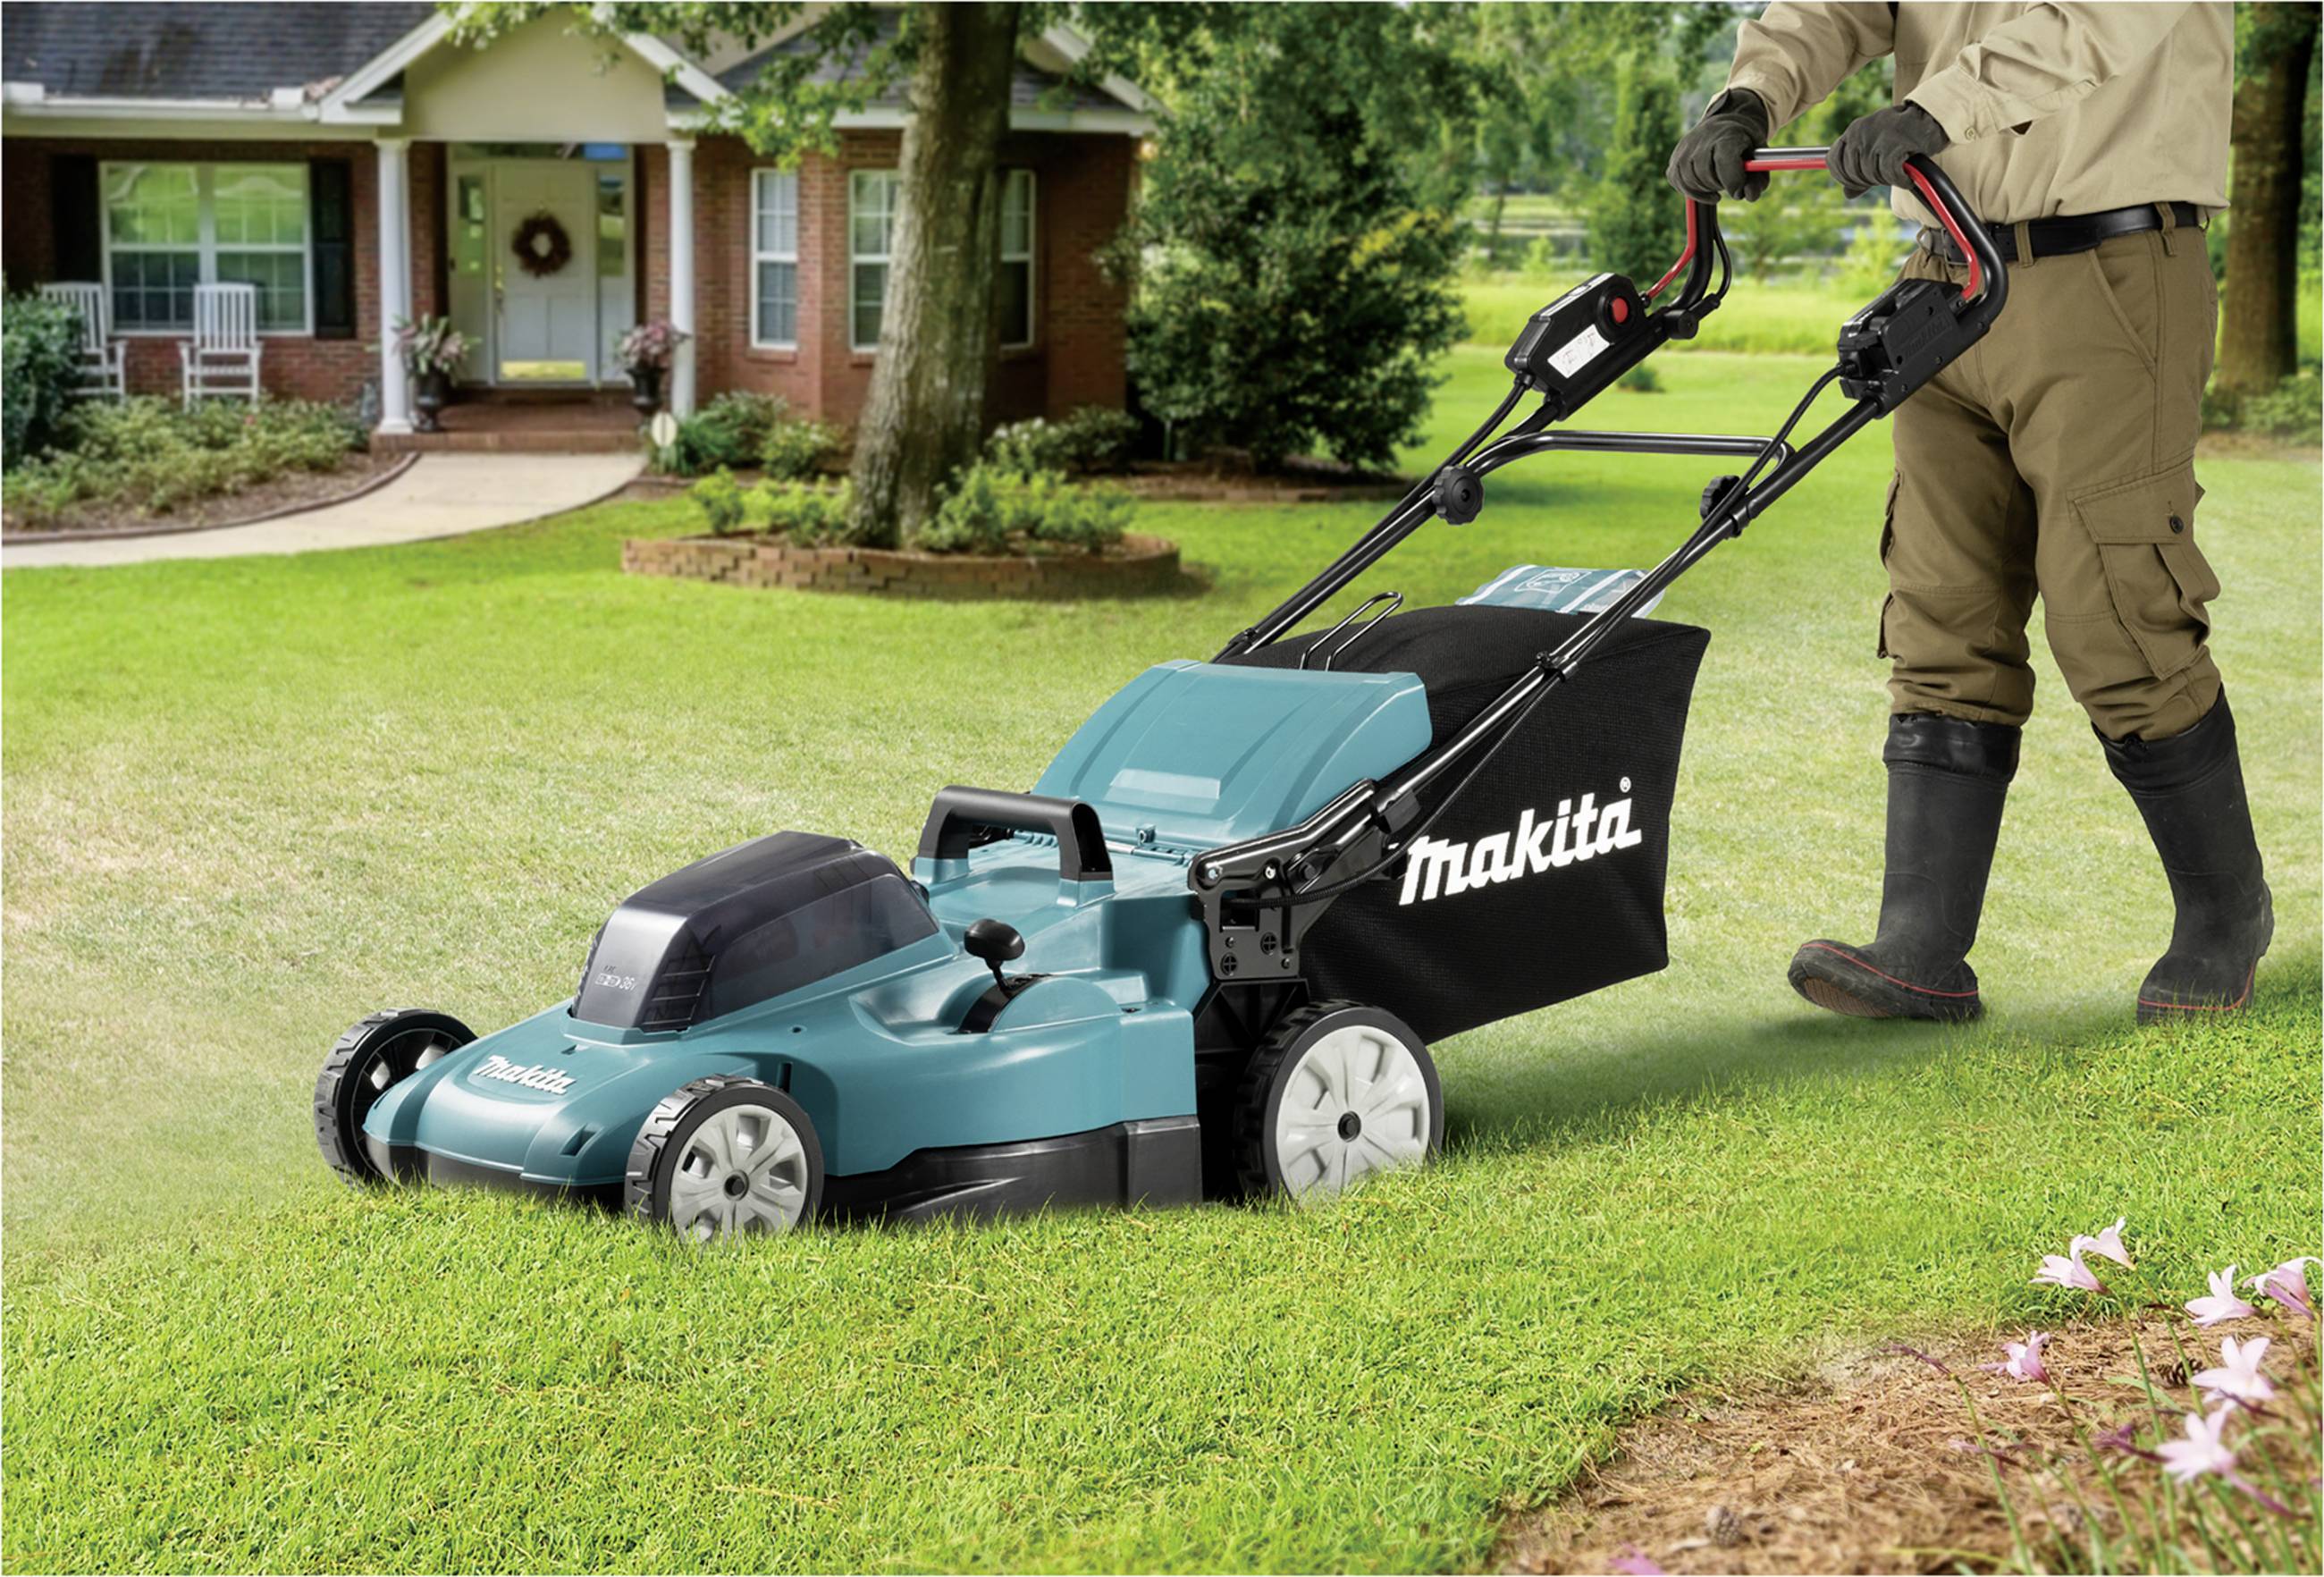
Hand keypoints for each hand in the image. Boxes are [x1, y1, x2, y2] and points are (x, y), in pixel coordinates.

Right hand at [1666, 88, 1770, 202]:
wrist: (1722, 127)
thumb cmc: (1743, 145)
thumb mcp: (1759, 158)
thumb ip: (1758, 179)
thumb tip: (1749, 195)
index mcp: (1727, 134)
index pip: (1724, 160)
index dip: (1733, 181)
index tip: (1739, 191)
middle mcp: (1701, 139)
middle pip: (1707, 175)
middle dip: (1721, 185)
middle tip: (1729, 182)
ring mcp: (1684, 150)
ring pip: (1691, 182)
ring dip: (1707, 188)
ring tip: (1718, 180)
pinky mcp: (1674, 161)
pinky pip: (1679, 184)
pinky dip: (1693, 191)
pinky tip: (1705, 186)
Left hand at [1827, 103, 1949, 197]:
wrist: (1932, 118)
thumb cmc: (1903, 135)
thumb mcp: (1876, 148)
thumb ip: (1859, 168)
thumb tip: (1847, 194)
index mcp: (1853, 130)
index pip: (1834, 162)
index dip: (1844, 178)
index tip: (1860, 182)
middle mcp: (1861, 131)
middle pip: (1853, 172)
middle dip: (1868, 181)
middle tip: (1886, 176)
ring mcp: (1877, 137)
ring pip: (1871, 174)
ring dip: (1886, 179)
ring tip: (1899, 171)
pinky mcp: (1895, 144)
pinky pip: (1890, 173)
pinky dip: (1900, 180)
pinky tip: (1907, 178)